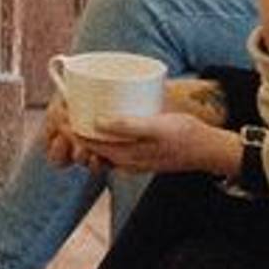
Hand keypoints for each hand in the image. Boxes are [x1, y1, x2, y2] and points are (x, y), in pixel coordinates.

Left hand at [57, 104, 245, 180]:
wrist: (208, 149)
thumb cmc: (185, 135)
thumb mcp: (157, 127)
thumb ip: (128, 126)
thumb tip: (98, 122)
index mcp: (124, 155)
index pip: (85, 142)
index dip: (69, 127)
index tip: (59, 109)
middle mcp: (124, 161)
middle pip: (88, 145)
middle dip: (73, 129)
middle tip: (65, 106)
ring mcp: (132, 160)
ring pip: (100, 147)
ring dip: (86, 133)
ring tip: (79, 112)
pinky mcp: (140, 155)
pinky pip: (113, 147)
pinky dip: (102, 136)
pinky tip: (103, 121)